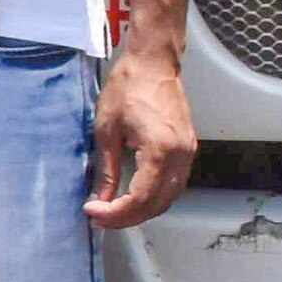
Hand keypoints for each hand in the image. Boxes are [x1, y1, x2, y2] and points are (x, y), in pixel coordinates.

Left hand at [83, 35, 193, 227]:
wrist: (152, 63)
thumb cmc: (129, 87)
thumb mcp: (107, 130)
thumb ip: (106, 169)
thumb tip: (100, 198)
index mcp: (160, 149)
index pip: (141, 198)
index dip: (116, 212)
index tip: (93, 212)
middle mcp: (180, 154)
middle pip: (158, 204)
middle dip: (128, 217)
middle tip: (101, 218)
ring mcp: (188, 152)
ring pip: (169, 198)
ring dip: (142, 211)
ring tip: (114, 212)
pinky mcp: (187, 148)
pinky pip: (174, 184)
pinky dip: (155, 197)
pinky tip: (135, 198)